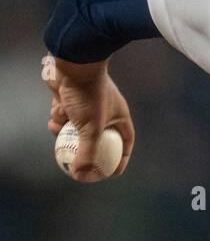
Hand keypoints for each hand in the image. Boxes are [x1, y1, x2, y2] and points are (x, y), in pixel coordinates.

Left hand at [42, 54, 135, 180]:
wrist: (75, 66)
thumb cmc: (90, 96)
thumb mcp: (90, 129)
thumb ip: (87, 153)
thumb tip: (80, 174)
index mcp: (120, 116)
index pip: (125, 142)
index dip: (121, 158)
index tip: (113, 172)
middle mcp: (106, 110)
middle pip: (99, 136)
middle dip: (87, 149)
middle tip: (81, 163)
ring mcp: (88, 103)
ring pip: (78, 126)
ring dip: (67, 133)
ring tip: (59, 136)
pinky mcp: (71, 98)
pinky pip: (65, 114)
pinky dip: (59, 118)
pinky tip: (53, 120)